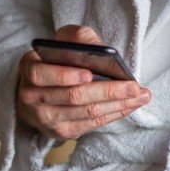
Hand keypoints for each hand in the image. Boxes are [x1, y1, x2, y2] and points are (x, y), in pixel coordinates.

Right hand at [16, 25, 150, 140]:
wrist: (42, 89)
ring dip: (117, 105)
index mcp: (28, 68)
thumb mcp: (63, 41)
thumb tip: (101, 49)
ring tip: (140, 95)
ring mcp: (45, 118)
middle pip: (73, 96)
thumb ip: (78, 38)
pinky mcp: (60, 132)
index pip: (41, 73)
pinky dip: (113, 114)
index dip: (64, 75)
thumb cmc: (58, 60)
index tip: (89, 73)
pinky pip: (91, 124)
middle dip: (107, 91)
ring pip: (86, 112)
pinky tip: (129, 106)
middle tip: (133, 86)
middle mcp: (31, 97)